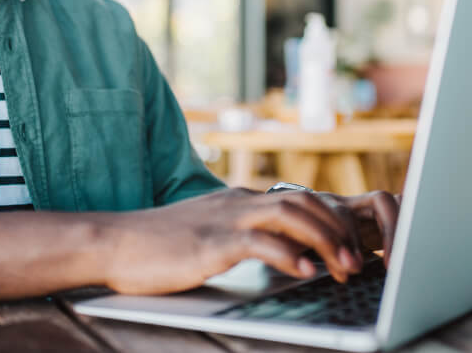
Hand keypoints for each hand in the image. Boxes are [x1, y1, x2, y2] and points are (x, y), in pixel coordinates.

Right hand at [101, 187, 397, 295]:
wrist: (115, 242)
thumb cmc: (158, 245)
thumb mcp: (208, 233)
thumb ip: (240, 236)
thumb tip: (279, 254)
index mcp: (238, 200)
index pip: (299, 199)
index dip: (331, 223)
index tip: (349, 250)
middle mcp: (237, 202)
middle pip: (304, 201)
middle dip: (337, 230)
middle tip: (357, 263)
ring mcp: (224, 219)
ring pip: (290, 214)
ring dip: (324, 240)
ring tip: (343, 268)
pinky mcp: (210, 242)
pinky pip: (259, 241)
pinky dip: (289, 255)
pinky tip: (305, 272)